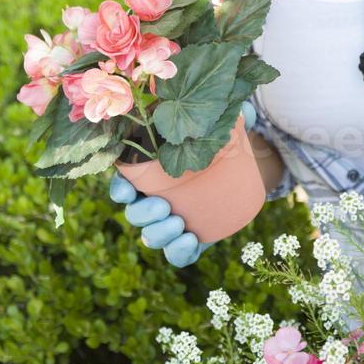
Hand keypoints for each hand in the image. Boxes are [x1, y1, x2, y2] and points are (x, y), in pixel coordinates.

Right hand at [110, 100, 257, 266]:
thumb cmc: (222, 147)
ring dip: (158, 233)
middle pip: (134, 212)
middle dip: (143, 213)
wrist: (243, 176)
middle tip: (163, 206)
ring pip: (151, 235)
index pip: (124, 182)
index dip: (120, 188)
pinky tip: (191, 241)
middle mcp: (154, 199)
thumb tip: (240, 108)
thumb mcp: (225, 131)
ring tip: (179, 223)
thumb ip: (229, 118)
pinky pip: (176, 255)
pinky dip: (178, 252)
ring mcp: (169, 222)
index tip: (128, 189)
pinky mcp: (187, 241)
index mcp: (152, 172)